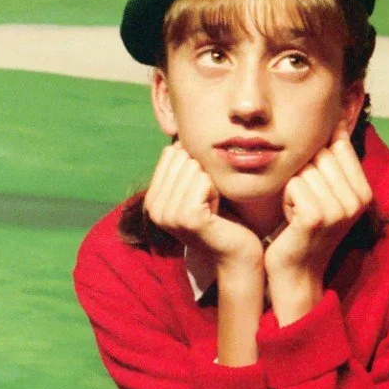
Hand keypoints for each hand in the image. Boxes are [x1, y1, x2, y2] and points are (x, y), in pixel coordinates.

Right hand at [142, 143, 261, 271]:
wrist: (237, 252)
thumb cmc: (223, 217)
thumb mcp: (198, 188)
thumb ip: (184, 166)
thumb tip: (179, 135)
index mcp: (152, 199)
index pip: (171, 154)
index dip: (196, 167)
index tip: (202, 193)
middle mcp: (154, 207)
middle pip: (183, 159)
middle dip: (204, 175)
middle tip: (209, 201)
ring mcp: (168, 214)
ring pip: (194, 168)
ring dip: (212, 184)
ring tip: (213, 207)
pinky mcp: (187, 217)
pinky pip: (205, 180)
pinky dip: (217, 191)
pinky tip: (217, 211)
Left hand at [263, 124, 373, 283]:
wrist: (297, 269)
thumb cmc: (305, 225)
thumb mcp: (328, 191)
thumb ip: (335, 158)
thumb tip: (338, 116)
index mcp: (365, 192)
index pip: (339, 146)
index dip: (318, 156)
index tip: (314, 183)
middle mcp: (357, 200)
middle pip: (320, 155)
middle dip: (304, 173)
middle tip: (305, 202)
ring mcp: (339, 210)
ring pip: (304, 169)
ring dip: (293, 188)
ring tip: (299, 210)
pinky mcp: (317, 217)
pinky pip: (293, 184)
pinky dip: (286, 199)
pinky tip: (292, 218)